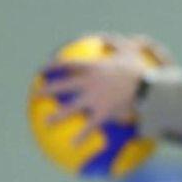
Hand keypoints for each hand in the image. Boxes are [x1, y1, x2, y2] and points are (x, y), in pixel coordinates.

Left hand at [38, 33, 171, 143]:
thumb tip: (106, 37)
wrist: (147, 87)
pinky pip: (90, 126)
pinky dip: (81, 135)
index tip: (42, 70)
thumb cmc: (140, 68)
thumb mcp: (130, 50)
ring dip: (57, 116)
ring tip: (46, 122)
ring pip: (70, 108)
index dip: (52, 67)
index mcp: (92, 68)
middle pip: (61, 86)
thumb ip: (116, 43)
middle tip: (34, 95)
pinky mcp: (102, 113)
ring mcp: (93, 99)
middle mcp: (88, 83)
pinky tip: (74, 144)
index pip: (66, 65)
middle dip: (46, 91)